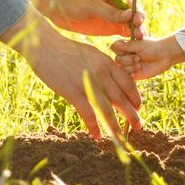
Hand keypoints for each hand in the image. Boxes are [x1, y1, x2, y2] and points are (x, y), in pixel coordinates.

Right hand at [2, 14, 142, 139]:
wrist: (45, 46)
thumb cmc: (66, 50)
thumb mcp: (91, 54)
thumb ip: (103, 67)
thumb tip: (112, 81)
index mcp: (107, 63)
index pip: (128, 83)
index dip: (135, 97)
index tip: (138, 107)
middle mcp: (101, 74)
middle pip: (121, 98)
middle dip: (132, 115)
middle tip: (139, 126)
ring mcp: (87, 83)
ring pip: (107, 110)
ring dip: (115, 126)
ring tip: (121, 138)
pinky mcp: (73, 92)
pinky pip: (87, 114)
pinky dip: (93, 126)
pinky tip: (97, 136)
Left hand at [24, 0, 144, 38]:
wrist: (54, 6)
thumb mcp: (90, 5)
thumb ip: (109, 11)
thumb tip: (130, 15)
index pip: (131, 3)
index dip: (137, 11)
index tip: (138, 20)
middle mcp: (115, 6)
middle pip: (133, 16)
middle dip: (138, 25)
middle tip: (141, 34)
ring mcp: (112, 18)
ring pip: (129, 27)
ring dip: (135, 34)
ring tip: (138, 43)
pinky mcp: (108, 28)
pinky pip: (121, 35)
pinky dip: (127, 42)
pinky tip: (130, 48)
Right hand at [111, 33, 184, 81]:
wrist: (164, 56)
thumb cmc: (153, 47)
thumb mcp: (140, 45)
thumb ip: (127, 46)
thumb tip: (114, 44)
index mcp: (126, 46)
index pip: (114, 48)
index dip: (120, 50)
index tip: (130, 49)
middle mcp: (125, 55)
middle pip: (117, 59)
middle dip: (128, 59)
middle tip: (138, 58)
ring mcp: (128, 65)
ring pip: (121, 68)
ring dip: (131, 67)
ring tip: (140, 64)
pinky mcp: (133, 74)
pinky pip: (126, 77)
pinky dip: (132, 74)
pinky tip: (139, 70)